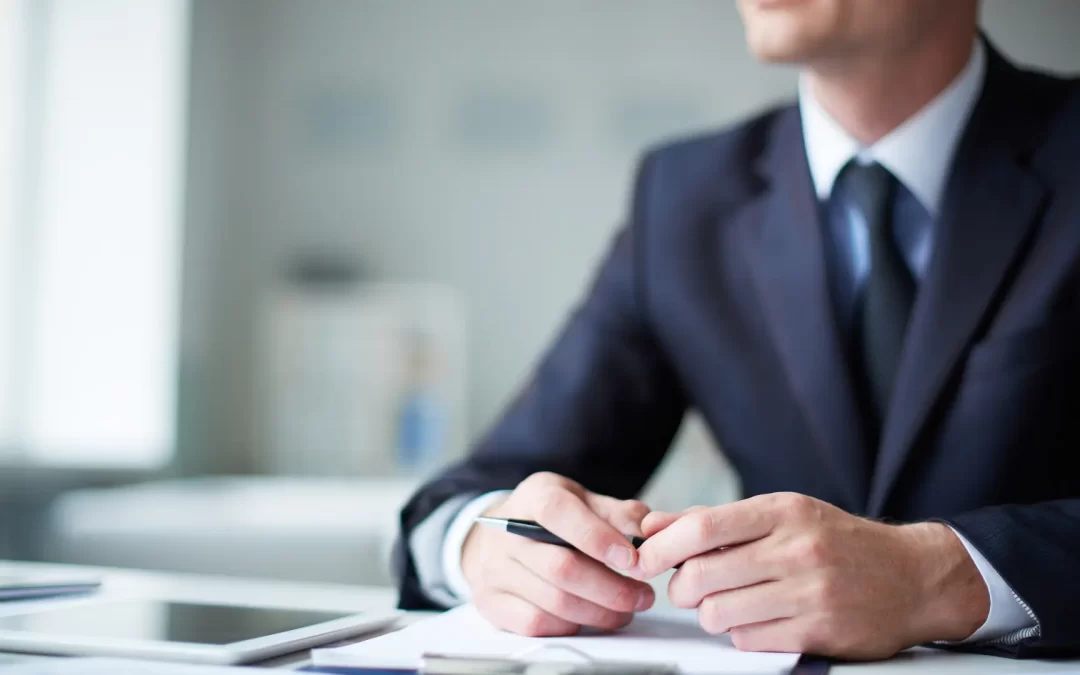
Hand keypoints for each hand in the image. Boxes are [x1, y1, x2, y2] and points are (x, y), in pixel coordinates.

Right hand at [462, 472, 655, 636]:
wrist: (497, 536)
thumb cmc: (548, 518)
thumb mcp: (581, 499)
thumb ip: (615, 512)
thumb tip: (648, 531)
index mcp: (533, 498)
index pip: (558, 513)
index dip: (598, 537)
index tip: (633, 559)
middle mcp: (507, 534)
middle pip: (562, 568)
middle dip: (612, 588)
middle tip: (643, 596)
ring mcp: (496, 570)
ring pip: (554, 602)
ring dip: (600, 613)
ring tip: (626, 610)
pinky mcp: (492, 602)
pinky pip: (536, 624)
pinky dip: (571, 626)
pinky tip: (589, 617)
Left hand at [631, 493, 989, 659]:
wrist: (913, 577)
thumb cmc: (837, 541)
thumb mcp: (782, 514)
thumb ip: (715, 519)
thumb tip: (654, 523)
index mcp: (783, 512)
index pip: (703, 528)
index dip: (663, 547)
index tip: (647, 558)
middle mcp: (797, 549)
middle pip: (703, 575)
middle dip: (682, 587)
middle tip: (690, 587)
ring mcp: (809, 594)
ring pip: (719, 614)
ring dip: (710, 613)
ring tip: (725, 602)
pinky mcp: (818, 633)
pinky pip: (748, 641)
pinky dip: (740, 634)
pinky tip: (756, 620)